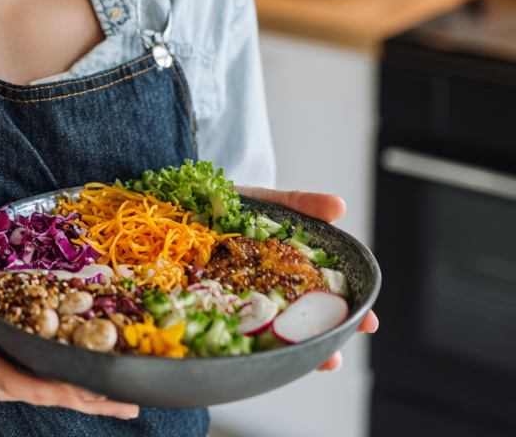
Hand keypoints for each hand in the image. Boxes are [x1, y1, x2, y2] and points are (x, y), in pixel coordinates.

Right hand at [0, 246, 138, 418]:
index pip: (9, 380)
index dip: (47, 387)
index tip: (81, 390)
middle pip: (33, 392)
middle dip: (77, 397)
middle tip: (121, 402)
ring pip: (41, 390)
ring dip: (81, 396)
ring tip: (125, 403)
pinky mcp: (7, 368)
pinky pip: (42, 379)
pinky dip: (71, 383)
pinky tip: (103, 390)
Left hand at [237, 186, 378, 371]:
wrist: (195, 201)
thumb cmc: (239, 204)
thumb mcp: (273, 201)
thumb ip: (304, 204)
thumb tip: (339, 206)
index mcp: (298, 266)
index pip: (332, 290)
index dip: (353, 308)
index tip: (370, 321)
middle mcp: (279, 287)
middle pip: (309, 317)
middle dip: (325, 338)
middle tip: (337, 357)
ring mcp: (250, 297)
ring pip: (278, 327)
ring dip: (295, 346)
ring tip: (309, 363)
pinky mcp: (220, 300)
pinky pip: (237, 323)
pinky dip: (250, 339)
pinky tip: (258, 351)